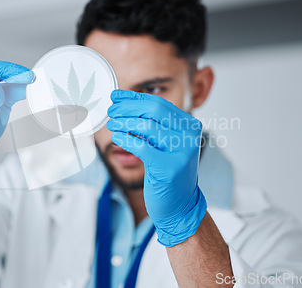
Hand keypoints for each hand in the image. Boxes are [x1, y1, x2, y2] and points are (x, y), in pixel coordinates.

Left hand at [106, 89, 206, 246]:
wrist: (180, 204)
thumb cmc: (167, 171)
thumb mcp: (164, 143)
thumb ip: (151, 123)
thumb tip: (122, 101)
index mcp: (190, 125)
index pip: (159, 104)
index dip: (134, 98)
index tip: (116, 96)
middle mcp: (189, 135)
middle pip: (154, 110)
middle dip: (128, 108)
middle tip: (111, 110)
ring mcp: (181, 151)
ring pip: (147, 126)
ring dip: (124, 122)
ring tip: (111, 123)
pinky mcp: (169, 167)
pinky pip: (142, 146)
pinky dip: (125, 139)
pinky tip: (116, 137)